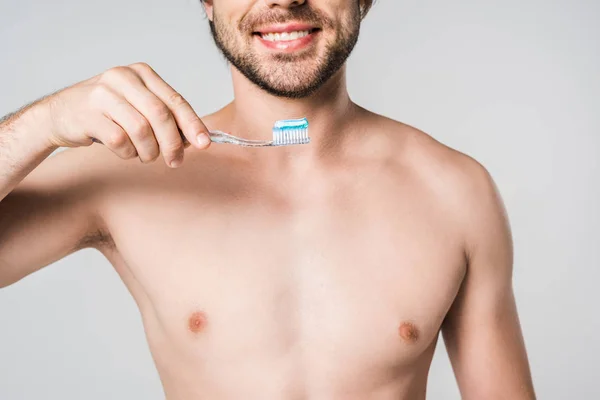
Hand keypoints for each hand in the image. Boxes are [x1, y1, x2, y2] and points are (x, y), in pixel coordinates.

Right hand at [46, 62, 209, 167]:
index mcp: (141, 73)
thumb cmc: (108, 113)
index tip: (206, 143)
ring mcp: (103, 94)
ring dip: (149, 151)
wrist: (60, 114)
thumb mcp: (138, 106)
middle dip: (173, 143)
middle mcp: (123, 77)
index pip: (175, 100)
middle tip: (176, 161)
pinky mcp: (88, 113)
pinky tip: (125, 151)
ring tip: (146, 156)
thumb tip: (197, 139)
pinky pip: (120, 141)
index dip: (193, 124)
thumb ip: (166, 118)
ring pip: (141, 130)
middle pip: (160, 115)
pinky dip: (128, 153)